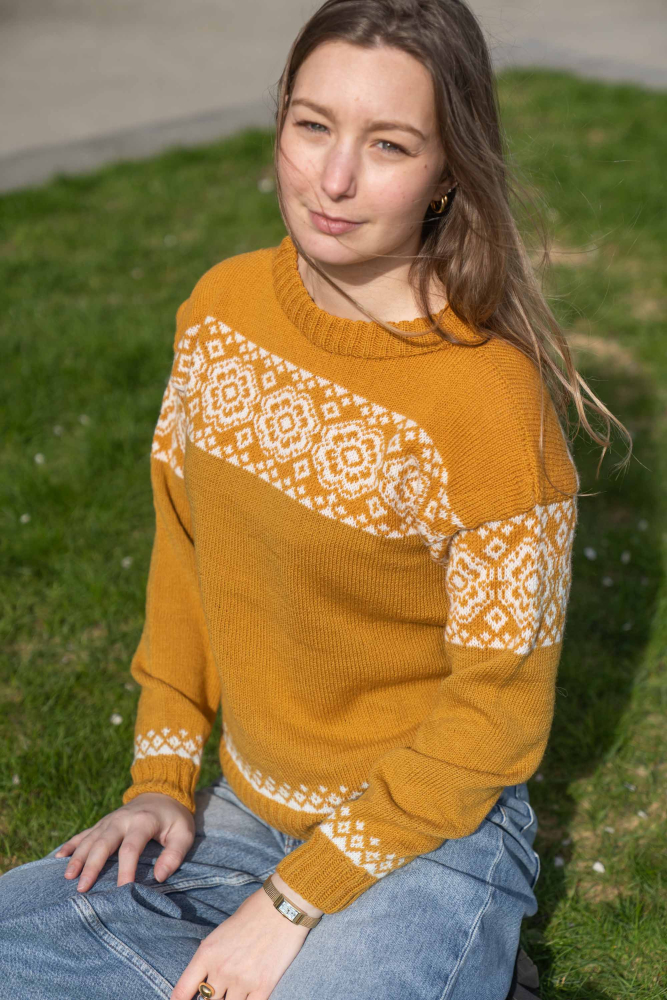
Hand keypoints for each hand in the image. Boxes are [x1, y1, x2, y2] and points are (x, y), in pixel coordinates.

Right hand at [53, 792, 194, 891]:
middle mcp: (122, 819)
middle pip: (104, 843)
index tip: (122, 891)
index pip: (131, 848)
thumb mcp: (184, 833)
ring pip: (90, 839)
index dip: (126, 870)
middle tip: (82, 888)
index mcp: (143, 821)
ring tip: (68, 877)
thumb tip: (160, 877)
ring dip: (77, 857)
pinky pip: (84, 833)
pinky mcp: (102, 823)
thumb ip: (174, 854)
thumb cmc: (174, 818)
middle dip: (92, 865)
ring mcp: (109, 820)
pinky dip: (70, 844)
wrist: (162, 791)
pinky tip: (58, 857)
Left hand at [171, 875, 322, 999]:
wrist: (284, 906)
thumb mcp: (222, 931)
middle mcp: (221, 970)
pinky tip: (250, 993)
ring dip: (232, 998)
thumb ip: (212, 956)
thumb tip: (207, 977)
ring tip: (239, 984)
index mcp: (207, 953)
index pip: (182, 991)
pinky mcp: (263, 987)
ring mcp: (242, 981)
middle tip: (220, 988)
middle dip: (213, 996)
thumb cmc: (254, 911)